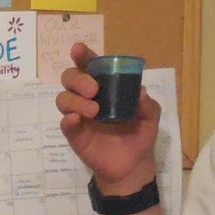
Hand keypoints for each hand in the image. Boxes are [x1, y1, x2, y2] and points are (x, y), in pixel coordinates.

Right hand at [56, 41, 161, 192]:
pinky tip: (75, 119)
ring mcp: (79, 115)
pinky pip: (65, 124)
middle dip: (78, 79)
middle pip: (70, 78)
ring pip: (63, 98)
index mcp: (105, 87)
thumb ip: (148, 105)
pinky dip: (67, 119)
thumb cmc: (139, 135)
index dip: (82, 56)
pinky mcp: (75, 134)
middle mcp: (87, 97)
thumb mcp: (150, 117)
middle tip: (94, 90)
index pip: (89, 66)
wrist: (133, 165)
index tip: (79, 50)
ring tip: (94, 111)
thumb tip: (141, 93)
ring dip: (75, 100)